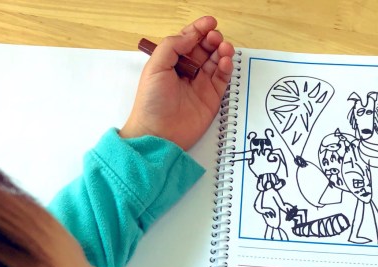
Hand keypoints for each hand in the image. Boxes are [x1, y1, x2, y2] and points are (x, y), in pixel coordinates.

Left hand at [119, 16, 234, 149]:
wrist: (158, 133)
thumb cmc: (151, 102)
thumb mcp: (155, 67)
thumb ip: (172, 46)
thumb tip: (191, 36)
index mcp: (172, 61)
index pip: (189, 39)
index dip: (200, 29)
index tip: (210, 22)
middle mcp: (187, 71)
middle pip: (205, 48)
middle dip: (212, 39)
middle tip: (215, 38)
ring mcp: (201, 84)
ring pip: (216, 61)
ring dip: (222, 51)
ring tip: (224, 48)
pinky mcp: (212, 97)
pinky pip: (223, 78)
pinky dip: (227, 68)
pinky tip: (225, 62)